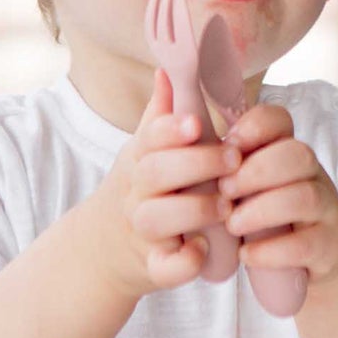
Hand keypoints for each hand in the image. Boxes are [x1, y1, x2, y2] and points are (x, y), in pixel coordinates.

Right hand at [90, 69, 241, 298]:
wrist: (105, 249)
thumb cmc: (142, 191)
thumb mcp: (144, 152)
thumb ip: (160, 114)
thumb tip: (167, 70)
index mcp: (140, 160)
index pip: (149, 138)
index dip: (171, 129)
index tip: (196, 122)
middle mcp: (136, 193)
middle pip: (155, 173)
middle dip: (195, 164)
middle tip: (232, 159)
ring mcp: (142, 231)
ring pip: (156, 218)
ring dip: (193, 210)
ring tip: (226, 206)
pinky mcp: (153, 267)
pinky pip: (165, 268)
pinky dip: (184, 262)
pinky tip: (202, 250)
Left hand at [217, 104, 337, 286]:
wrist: (310, 259)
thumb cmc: (262, 211)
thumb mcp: (242, 179)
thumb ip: (209, 147)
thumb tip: (163, 83)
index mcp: (284, 150)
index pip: (280, 120)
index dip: (255, 127)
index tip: (229, 144)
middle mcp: (310, 174)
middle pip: (297, 154)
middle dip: (256, 171)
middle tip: (225, 190)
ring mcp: (324, 209)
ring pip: (305, 196)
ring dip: (262, 210)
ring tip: (233, 225)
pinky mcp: (327, 245)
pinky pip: (307, 243)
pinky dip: (272, 250)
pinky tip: (247, 255)